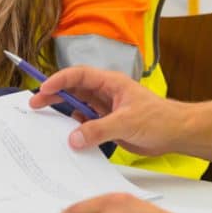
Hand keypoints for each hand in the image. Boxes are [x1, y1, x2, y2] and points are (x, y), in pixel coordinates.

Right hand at [28, 66, 185, 155]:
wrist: (176, 134)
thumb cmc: (159, 119)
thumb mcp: (126, 123)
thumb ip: (99, 129)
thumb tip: (74, 138)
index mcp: (110, 83)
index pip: (79, 75)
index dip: (59, 80)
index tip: (44, 88)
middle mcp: (106, 93)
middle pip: (74, 89)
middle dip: (54, 94)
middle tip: (35, 103)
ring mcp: (106, 109)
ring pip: (78, 106)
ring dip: (64, 112)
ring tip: (46, 120)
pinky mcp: (108, 124)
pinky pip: (86, 123)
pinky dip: (76, 128)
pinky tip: (71, 136)